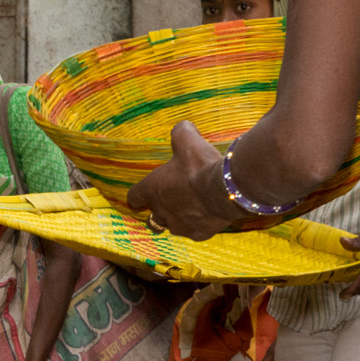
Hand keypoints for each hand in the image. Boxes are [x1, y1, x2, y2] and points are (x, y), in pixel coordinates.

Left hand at [127, 123, 244, 240]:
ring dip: (178, 219)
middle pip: (152, 218)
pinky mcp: (198, 234)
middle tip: (171, 202)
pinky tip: (209, 217)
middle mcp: (162, 211)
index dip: (138, 195)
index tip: (142, 194)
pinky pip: (195, 232)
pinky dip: (200, 226)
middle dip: (159, 211)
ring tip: (191, 210)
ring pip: (173, 227)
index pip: (134, 196)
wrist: (226, 188)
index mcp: (153, 190)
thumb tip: (183, 126)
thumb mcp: (187, 141)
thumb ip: (180, 132)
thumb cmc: (200, 165)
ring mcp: (180, 225)